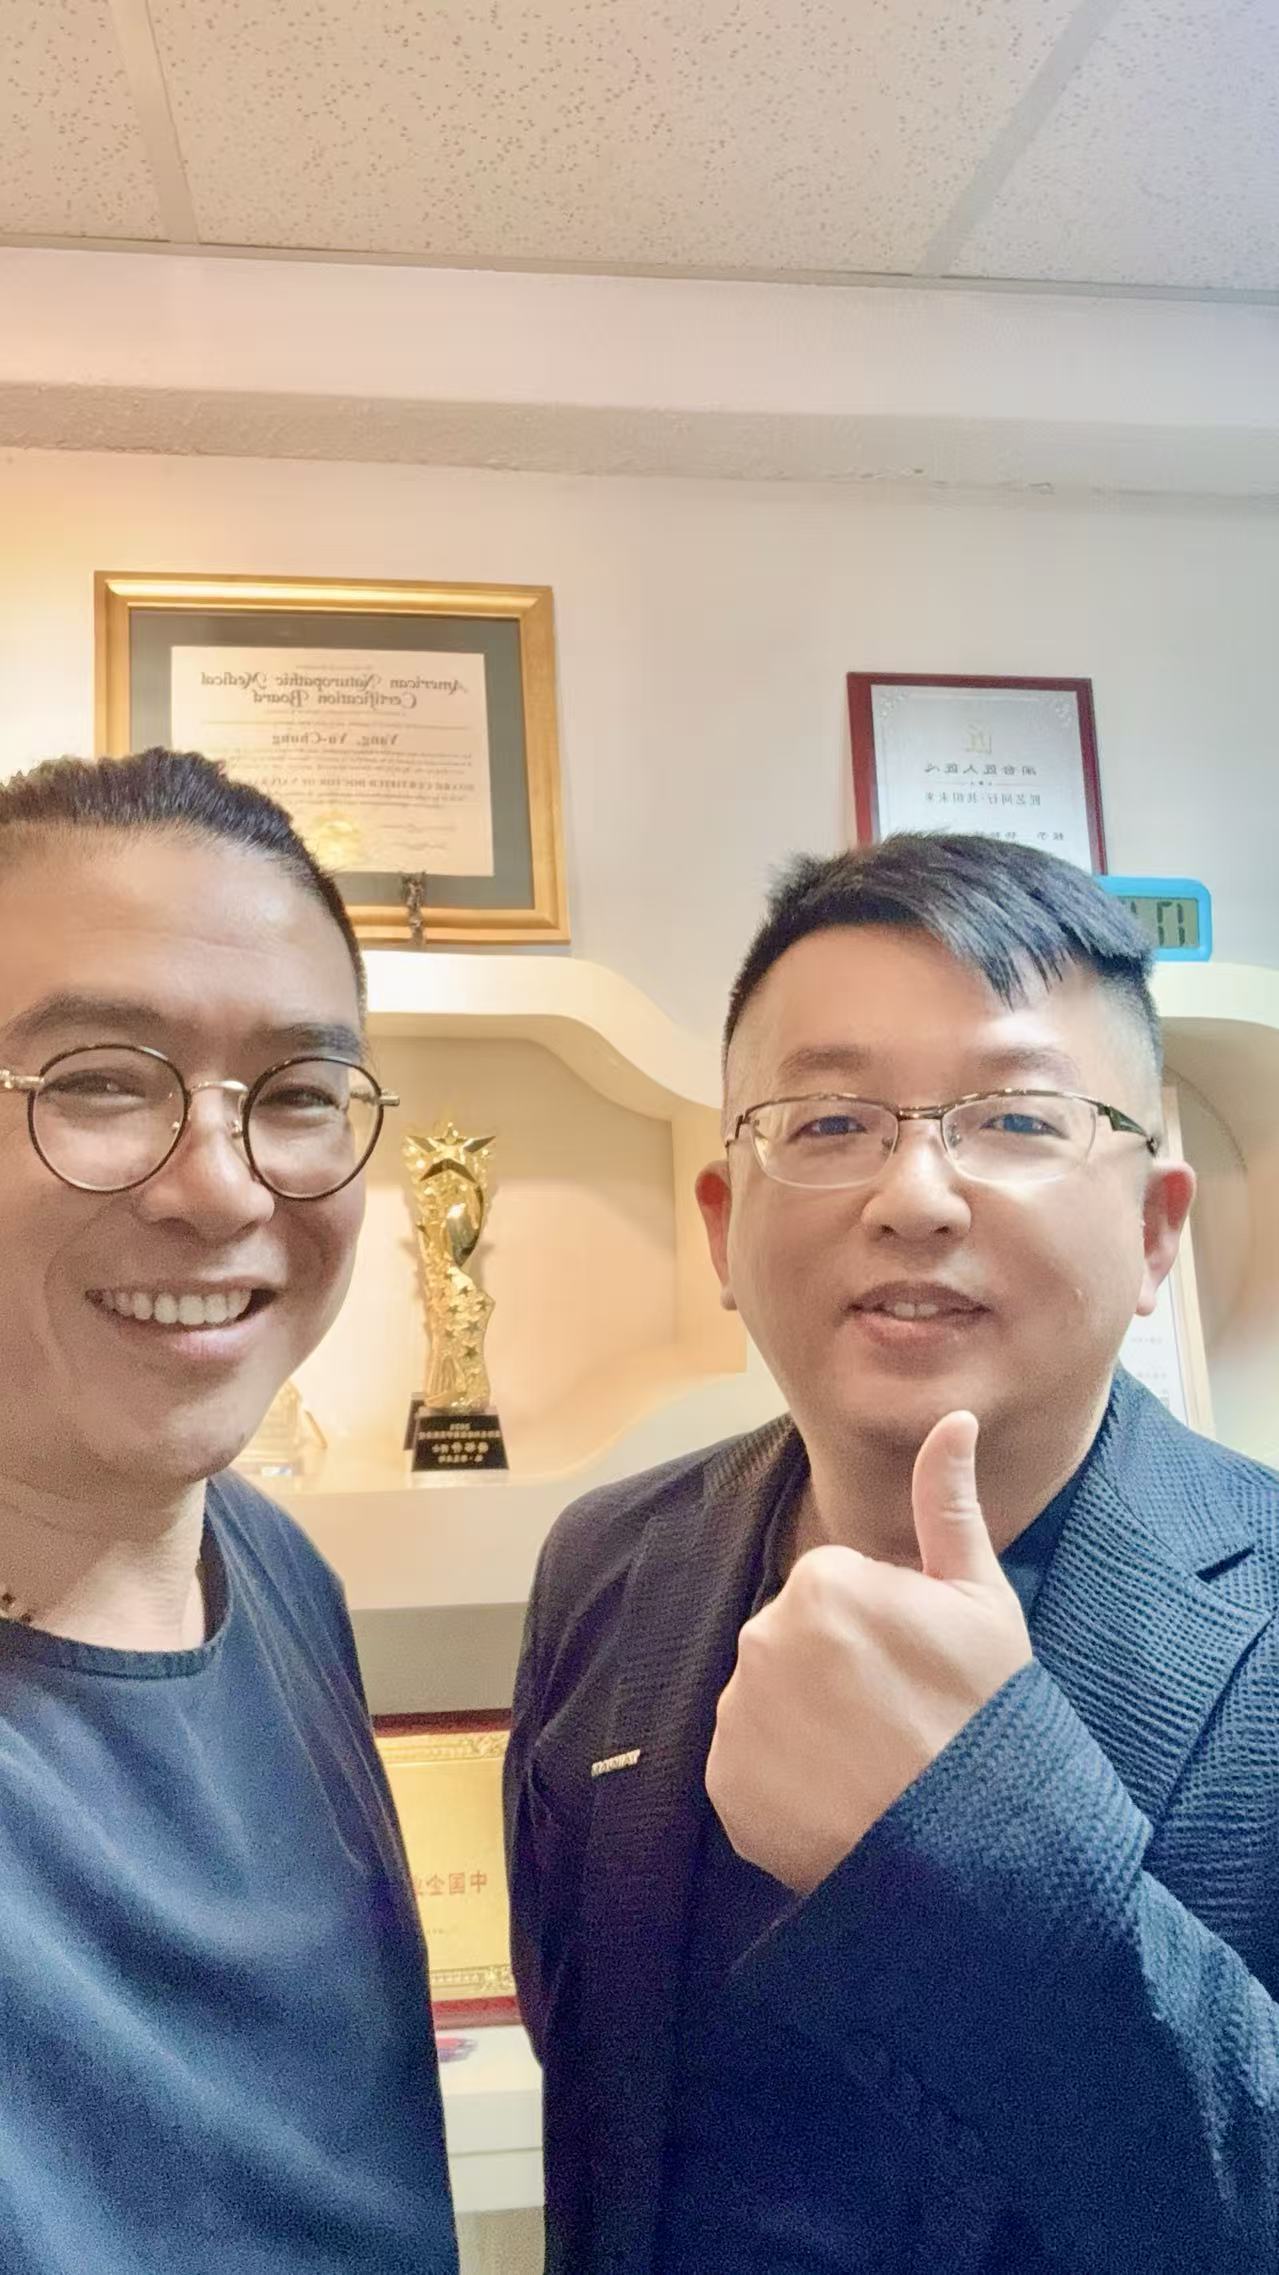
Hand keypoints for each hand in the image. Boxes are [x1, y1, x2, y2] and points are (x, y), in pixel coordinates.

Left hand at [705, 1412, 1032, 1894]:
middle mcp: (762, 1637)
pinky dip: (782, 1782)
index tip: (918, 1673)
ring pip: (768, 1702)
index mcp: (822, 1581)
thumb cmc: (988, 1717)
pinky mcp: (723, 1783)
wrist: (975, 1850)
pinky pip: (748, 1764)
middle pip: (796, 1643)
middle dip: (837, 1673)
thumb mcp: (982, 1600)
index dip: (884, 1631)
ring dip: (806, 1726)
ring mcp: (737, 1714)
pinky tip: (836, 1800)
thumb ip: (947, 1503)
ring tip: (869, 1766)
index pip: (838, 1591)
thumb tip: (951, 1418)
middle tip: (897, 1722)